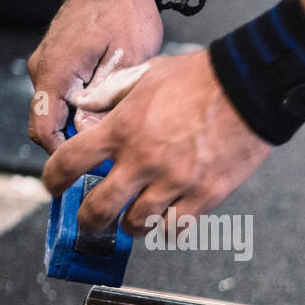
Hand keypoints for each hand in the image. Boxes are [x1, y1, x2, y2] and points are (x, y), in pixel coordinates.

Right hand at [28, 0, 163, 152]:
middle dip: (75, 149)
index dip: (65, 157)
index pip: (45, 129)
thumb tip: (92, 136)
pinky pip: (65, 98)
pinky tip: (112, 121)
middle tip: (108, 166)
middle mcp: (46, 70)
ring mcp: (51, 66)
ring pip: (58, 113)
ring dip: (82, 132)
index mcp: (56, 72)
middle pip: (49, 125)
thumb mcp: (125, 62)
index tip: (90, 172)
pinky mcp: (62, 64)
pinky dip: (83, 114)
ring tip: (114, 147)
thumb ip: (106, 101)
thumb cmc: (125, 14)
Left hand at [41, 49, 273, 234]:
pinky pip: (177, 228)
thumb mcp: (148, 74)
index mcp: (123, 128)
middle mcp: (144, 160)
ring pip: (138, 223)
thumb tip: (85, 104)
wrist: (250, 90)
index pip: (70, 162)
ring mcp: (176, 182)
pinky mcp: (206, 195)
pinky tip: (167, 222)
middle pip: (100, 207)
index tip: (55, 187)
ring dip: (131, 226)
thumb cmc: (201, 78)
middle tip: (90, 222)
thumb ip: (113, 93)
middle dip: (89, 220)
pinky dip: (168, 230)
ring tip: (133, 222)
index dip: (54, 180)